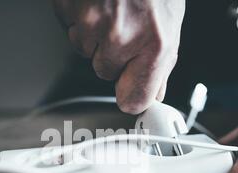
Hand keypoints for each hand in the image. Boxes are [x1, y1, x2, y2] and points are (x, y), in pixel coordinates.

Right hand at [53, 0, 184, 113]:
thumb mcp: (169, 17)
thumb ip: (161, 59)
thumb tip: (155, 90)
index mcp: (155, 43)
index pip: (135, 99)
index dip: (131, 94)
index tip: (130, 94)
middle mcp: (121, 36)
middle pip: (105, 72)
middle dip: (113, 52)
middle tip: (125, 21)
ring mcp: (91, 23)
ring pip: (85, 49)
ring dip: (94, 32)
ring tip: (111, 3)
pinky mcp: (67, 9)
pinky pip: (70, 27)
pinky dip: (79, 15)